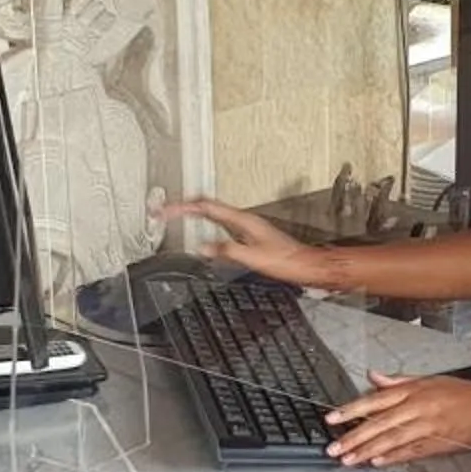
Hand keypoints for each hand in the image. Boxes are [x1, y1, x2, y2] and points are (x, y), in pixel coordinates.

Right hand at [163, 196, 338, 288]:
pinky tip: (205, 234)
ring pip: (215, 214)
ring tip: (178, 216)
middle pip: (208, 206)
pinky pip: (222, 224)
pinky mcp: (250, 235)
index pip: (206, 207)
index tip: (165, 210)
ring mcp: (248, 226)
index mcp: (243, 220)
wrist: (305, 266)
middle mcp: (245, 219)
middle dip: (184, 206)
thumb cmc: (286, 261)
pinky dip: (207, 225)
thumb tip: (202, 247)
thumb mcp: (252, 257)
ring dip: (195, 214)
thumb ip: (225, 251)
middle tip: (165, 210)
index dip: (183, 207)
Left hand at [323, 370, 470, 468]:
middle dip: (354, 436)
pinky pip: (412, 451)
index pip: (376, 399)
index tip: (332, 418)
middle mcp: (420, 406)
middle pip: (379, 422)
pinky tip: (377, 462)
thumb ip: (400, 381)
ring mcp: (430, 426)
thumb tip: (373, 377)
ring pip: (392, 439)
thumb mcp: (432, 380)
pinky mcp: (441, 443)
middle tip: (333, 447)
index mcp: (416, 390)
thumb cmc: (468, 394)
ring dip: (367, 450)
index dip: (352, 409)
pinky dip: (394, 457)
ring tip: (348, 459)